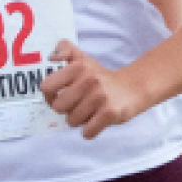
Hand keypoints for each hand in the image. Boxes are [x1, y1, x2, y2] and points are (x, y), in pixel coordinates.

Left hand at [41, 41, 155, 137]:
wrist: (135, 87)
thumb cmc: (101, 76)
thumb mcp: (83, 58)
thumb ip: (64, 50)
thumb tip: (52, 57)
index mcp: (78, 67)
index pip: (46, 87)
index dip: (50, 95)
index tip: (59, 95)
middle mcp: (88, 80)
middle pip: (58, 107)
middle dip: (66, 109)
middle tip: (77, 105)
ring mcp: (100, 97)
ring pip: (72, 121)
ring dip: (79, 120)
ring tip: (90, 111)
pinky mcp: (111, 112)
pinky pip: (88, 132)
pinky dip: (89, 131)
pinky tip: (96, 122)